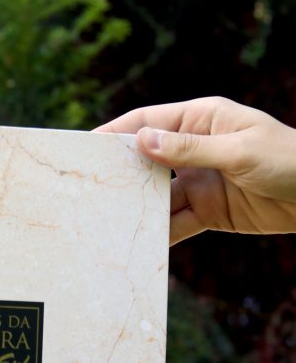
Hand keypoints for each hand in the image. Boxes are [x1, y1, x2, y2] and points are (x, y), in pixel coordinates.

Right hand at [95, 96, 295, 243]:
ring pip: (158, 196)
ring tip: (107, 223)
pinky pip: (176, 222)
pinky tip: (139, 243)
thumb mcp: (238, 151)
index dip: (116, 133)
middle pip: (147, 161)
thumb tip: (142, 142)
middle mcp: (195, 149)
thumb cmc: (288, 159)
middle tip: (88, 190)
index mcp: (201, 120)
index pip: (149, 122)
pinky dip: (159, 232)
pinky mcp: (208, 211)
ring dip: (137, 208)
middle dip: (120, 174)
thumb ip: (190, 150)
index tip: (86, 147)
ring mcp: (200, 181)